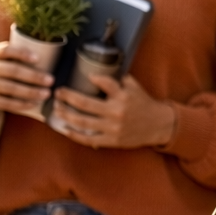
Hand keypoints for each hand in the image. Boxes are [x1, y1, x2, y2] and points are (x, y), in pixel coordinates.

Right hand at [0, 41, 53, 114]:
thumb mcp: (0, 60)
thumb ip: (17, 57)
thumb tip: (51, 59)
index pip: (6, 50)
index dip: (22, 53)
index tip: (38, 59)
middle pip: (12, 70)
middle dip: (34, 76)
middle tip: (51, 80)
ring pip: (10, 88)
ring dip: (31, 91)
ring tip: (46, 93)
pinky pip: (5, 102)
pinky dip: (21, 104)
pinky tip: (33, 103)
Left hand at [50, 74, 176, 148]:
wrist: (158, 125)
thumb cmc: (144, 104)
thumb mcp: (135, 87)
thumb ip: (118, 80)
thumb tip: (98, 74)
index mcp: (123, 96)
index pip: (104, 83)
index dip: (93, 78)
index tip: (84, 77)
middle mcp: (116, 111)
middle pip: (85, 104)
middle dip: (67, 97)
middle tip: (58, 92)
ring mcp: (112, 127)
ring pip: (82, 121)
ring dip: (66, 115)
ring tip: (57, 109)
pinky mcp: (111, 140)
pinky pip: (88, 138)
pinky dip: (74, 134)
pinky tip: (65, 129)